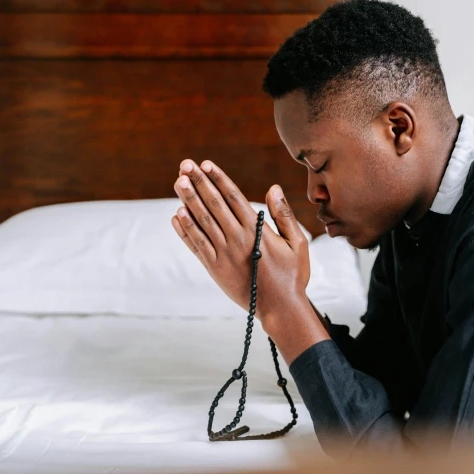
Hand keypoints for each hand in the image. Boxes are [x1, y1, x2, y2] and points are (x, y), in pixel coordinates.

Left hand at [171, 159, 309, 322]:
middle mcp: (237, 239)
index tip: (205, 164)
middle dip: (198, 183)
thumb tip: (273, 188)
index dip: (218, 179)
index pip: (233, 197)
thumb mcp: (297, 243)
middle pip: (213, 205)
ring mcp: (223, 254)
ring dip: (188, 201)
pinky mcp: (215, 269)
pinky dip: (185, 230)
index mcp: (256, 230)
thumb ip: (284, 215)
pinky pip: (196, 245)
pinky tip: (176, 215)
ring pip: (202, 222)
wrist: (280, 309)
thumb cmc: (293, 276)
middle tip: (185, 165)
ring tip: (179, 182)